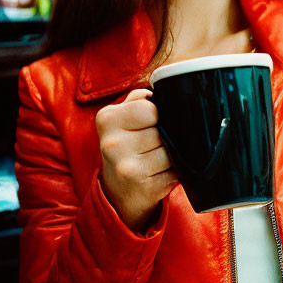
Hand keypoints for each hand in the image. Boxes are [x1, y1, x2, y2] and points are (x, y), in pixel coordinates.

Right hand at [95, 88, 178, 232]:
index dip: (158, 115)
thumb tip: (163, 88)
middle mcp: (113, 144)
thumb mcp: (122, 117)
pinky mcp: (143, 188)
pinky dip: (175, 173)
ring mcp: (126, 169)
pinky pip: (175, 173)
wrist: (116, 193)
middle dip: (166, 137)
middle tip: (154, 144)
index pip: (150, 108)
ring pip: (172, 152)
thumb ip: (139, 98)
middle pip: (163, 131)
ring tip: (158, 159)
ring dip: (173, 156)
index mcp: (107, 119)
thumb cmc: (127, 146)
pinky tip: (160, 174)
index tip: (151, 123)